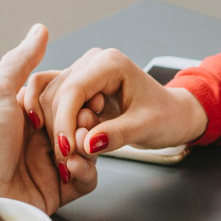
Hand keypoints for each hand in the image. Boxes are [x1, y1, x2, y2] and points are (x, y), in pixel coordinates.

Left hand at [0, 25, 98, 212]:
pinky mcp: (57, 188)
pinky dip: (86, 171)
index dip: (76, 94)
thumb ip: (21, 61)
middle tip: (84, 121)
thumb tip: (40, 30)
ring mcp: (48, 163)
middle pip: (79, 119)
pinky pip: (86, 177)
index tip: (85, 94)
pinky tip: (72, 167)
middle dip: (87, 118)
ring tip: (77, 145)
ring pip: (88, 146)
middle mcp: (36, 136)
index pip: (62, 95)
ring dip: (89, 143)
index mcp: (21, 112)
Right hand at [21, 48, 207, 167]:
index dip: (65, 121)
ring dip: (57, 128)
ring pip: (50, 99)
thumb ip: (116, 135)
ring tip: (78, 151)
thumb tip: (84, 144)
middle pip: (57, 95)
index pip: (73, 90)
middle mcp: (92, 61)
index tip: (66, 150)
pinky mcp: (77, 86)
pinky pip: (53, 102)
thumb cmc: (164, 116)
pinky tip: (68, 142)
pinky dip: (55, 124)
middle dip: (60, 129)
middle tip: (72, 159)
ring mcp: (82, 72)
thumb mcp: (145, 128)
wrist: (171, 114)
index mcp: (110, 63)